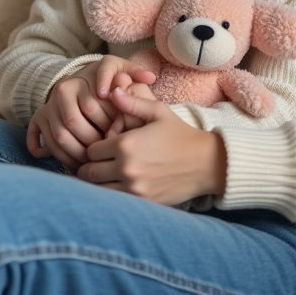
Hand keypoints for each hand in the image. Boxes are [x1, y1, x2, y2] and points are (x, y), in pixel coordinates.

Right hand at [27, 57, 155, 169]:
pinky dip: (54, 155)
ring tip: (93, 164)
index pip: (91, 106)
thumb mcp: (120, 70)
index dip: (105, 124)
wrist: (81, 84)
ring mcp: (47, 105)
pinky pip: (41, 140)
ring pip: (57, 136)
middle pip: (72, 123)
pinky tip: (70, 165)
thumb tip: (150, 76)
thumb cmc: (107, 82)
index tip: (117, 135)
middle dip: (91, 142)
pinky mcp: (39, 118)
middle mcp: (60, 90)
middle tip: (107, 155)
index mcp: (80, 80)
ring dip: (75, 154)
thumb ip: (134, 72)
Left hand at [78, 87, 226, 204]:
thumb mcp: (158, 112)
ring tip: (108, 176)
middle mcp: (126, 168)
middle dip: (91, 166)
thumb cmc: (181, 134)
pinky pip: (114, 202)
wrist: (207, 163)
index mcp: (126, 144)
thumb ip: (132, 103)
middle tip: (100, 163)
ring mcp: (133, 189)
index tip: (103, 147)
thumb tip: (112, 91)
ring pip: (97, 190)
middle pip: (88, 172)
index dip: (94, 148)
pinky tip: (120, 186)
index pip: (90, 150)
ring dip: (99, 183)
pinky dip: (111, 195)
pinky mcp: (142, 203)